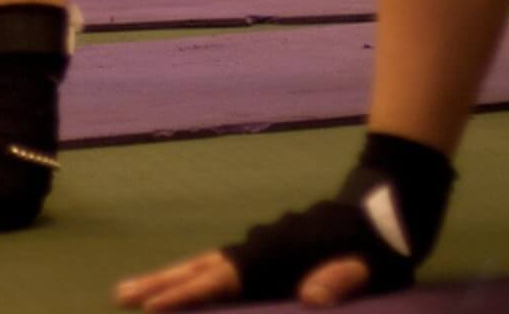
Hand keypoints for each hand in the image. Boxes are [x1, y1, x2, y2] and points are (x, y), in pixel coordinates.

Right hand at [115, 250, 368, 310]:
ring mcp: (261, 245)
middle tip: (119, 296)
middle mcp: (260, 247)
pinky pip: (222, 264)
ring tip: (135, 291)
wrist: (389, 203)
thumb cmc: (381, 243)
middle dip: (160, 283)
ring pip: (206, 263)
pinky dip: (197, 274)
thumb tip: (309, 298)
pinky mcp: (268, 249)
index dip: (187, 295)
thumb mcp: (370, 267)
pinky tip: (188, 283)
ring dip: (170, 278)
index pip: (223, 279)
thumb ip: (340, 280)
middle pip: (199, 267)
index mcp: (277, 255)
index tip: (152, 307)